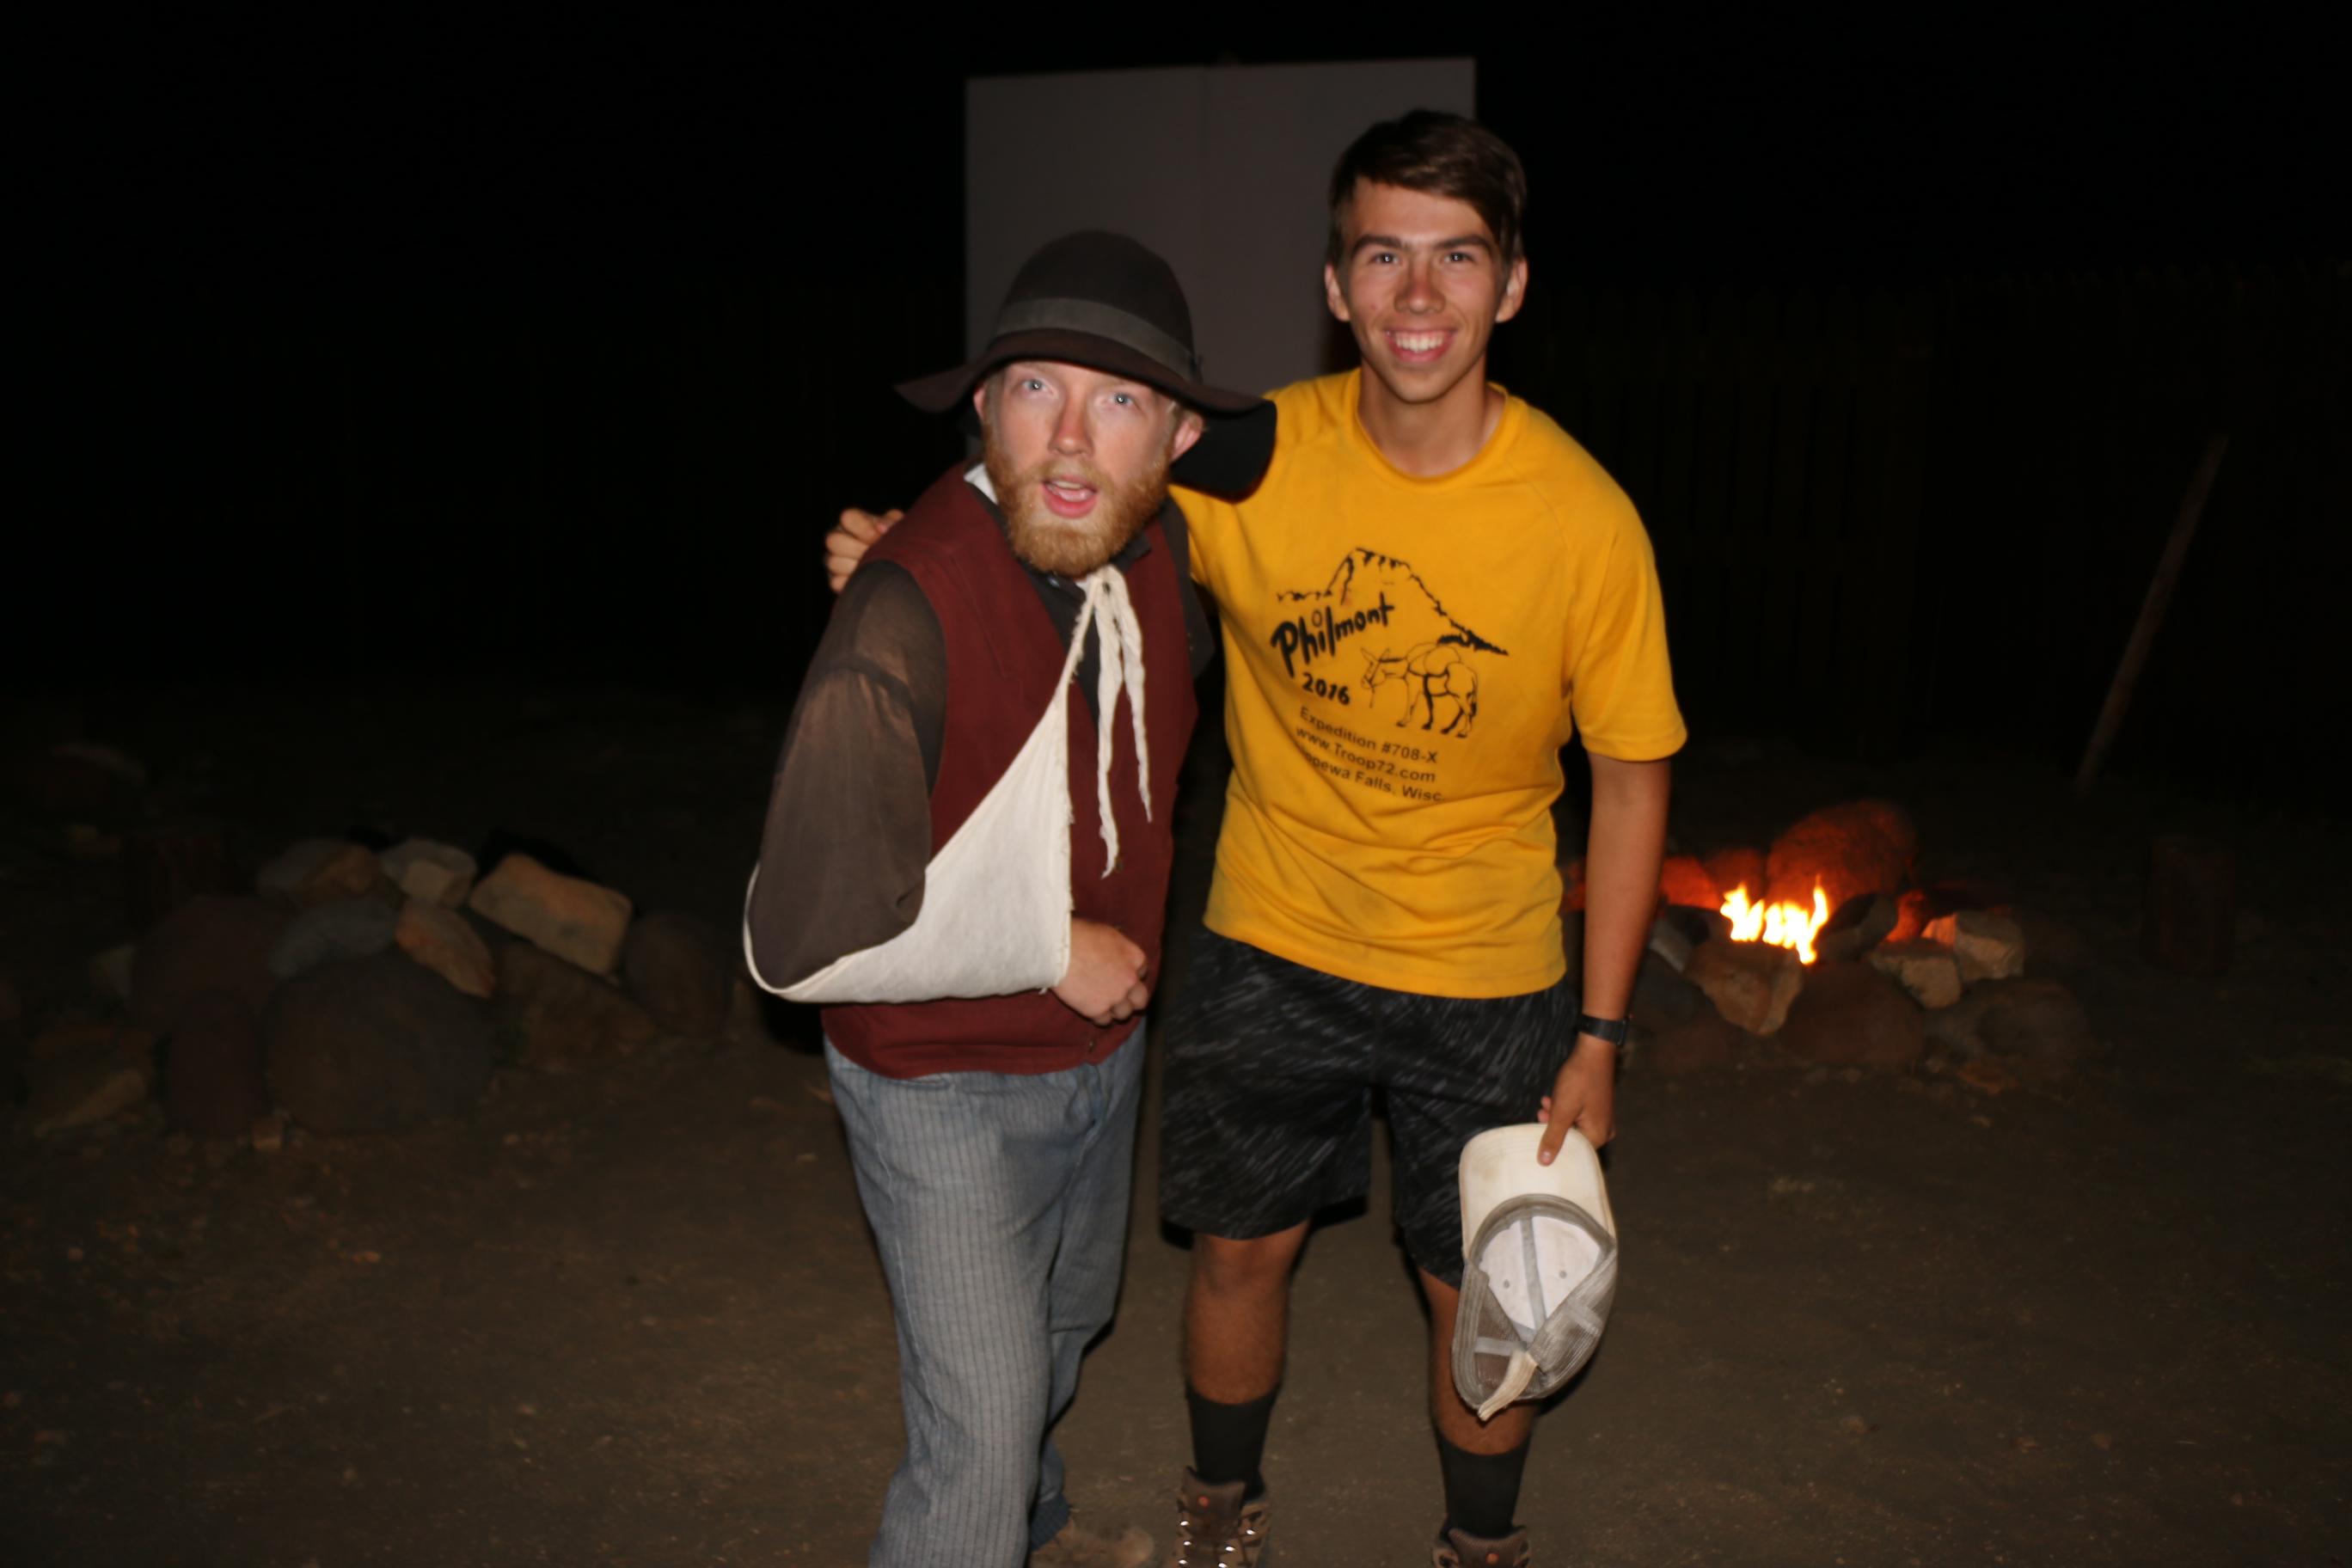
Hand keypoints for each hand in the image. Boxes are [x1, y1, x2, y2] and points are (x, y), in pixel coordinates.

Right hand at [826, 508, 900, 593]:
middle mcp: (838, 538)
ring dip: (856, 567)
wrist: (898, 566)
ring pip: (833, 562)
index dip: (864, 529)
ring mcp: (833, 559)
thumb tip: (881, 527)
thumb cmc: (895, 541)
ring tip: (874, 569)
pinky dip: (853, 582)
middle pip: (833, 540)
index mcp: (853, 521)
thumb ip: (892, 521)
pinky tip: (868, 581)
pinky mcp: (834, 579)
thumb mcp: (898, 526)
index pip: (847, 517)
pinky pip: (836, 582)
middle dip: (857, 550)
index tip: (879, 538)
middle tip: (875, 556)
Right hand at [1053, 918, 1151, 1026]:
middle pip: (1140, 999)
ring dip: (1114, 1010)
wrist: (1058, 951)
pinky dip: (1098, 1017)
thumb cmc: (1079, 936)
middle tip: (1118, 997)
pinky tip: (1089, 1008)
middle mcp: (1130, 979)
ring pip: (1124, 1014)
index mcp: (1135, 957)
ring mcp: (1116, 997)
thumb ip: (1119, 949)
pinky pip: (1104, 1021)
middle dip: (1131, 1000)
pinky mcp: (1099, 1010)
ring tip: (1101, 1003)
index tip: (1119, 975)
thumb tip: (1117, 954)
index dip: (1131, 974)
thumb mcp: (1108, 934)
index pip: (1142, 972)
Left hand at [1536, 1033, 1616, 1161]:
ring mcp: (1602, 1119)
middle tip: (1540, 1114)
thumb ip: (1553, 1136)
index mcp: (1598, 1136)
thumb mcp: (1562, 1110)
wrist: (1593, 1051)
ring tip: (1545, 1104)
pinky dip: (1564, 1110)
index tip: (1537, 1137)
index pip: (1571, 1153)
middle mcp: (1604, 1131)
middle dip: (1553, 1128)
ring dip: (1556, 1117)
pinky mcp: (1597, 1109)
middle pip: (1572, 1140)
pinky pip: (1578, 1116)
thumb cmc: (1580, 1080)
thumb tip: (1544, 1162)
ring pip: (1573, 1127)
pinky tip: (1552, 1099)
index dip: (1553, 1146)